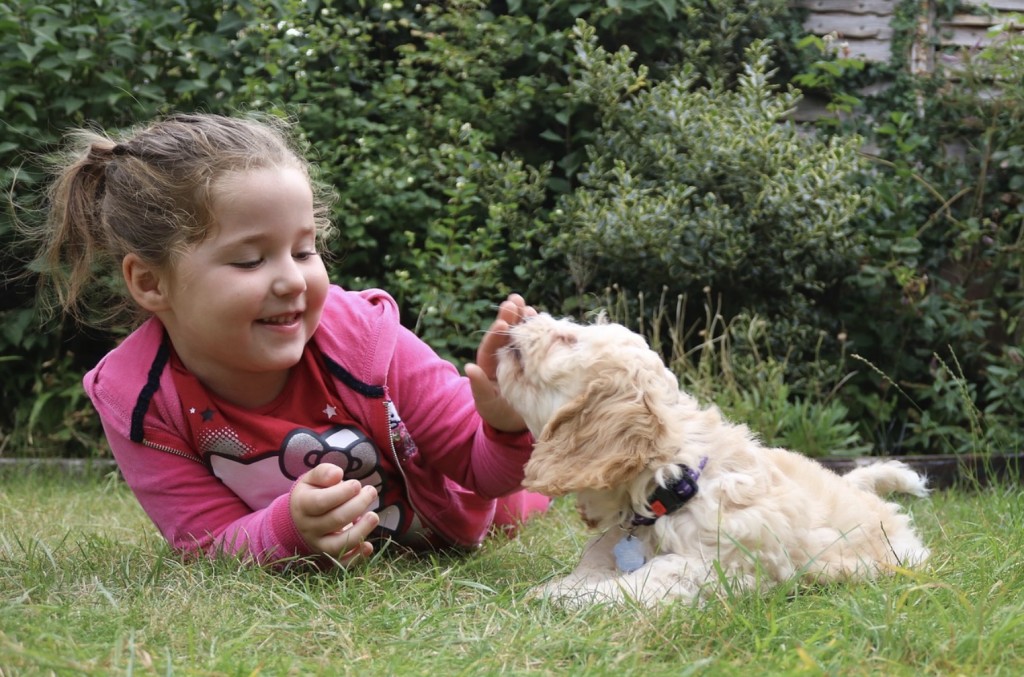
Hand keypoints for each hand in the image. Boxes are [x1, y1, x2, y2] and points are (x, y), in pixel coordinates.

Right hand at [290, 463, 379, 565]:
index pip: (322, 502)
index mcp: (302, 505)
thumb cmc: (311, 494)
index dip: (342, 493)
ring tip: (374, 516)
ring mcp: (317, 544)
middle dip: (358, 505)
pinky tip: (369, 546)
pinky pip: (341, 563)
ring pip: (339, 544)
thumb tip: (338, 474)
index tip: (357, 484)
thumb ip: (323, 473)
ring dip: (361, 530)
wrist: (298, 520)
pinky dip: (356, 558)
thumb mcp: (311, 479)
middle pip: (335, 520)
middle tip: (371, 492)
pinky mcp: (328, 556)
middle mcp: (308, 527)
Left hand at [465, 293, 536, 432]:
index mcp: (489, 364)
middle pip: (505, 333)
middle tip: (514, 300)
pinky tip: (544, 320)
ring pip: (520, 334)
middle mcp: (504, 356)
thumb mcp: (486, 403)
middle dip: (510, 316)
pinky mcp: (534, 360)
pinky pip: (535, 343)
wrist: (516, 424)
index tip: (503, 321)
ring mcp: (519, 356)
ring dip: (524, 319)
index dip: (496, 333)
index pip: (491, 345)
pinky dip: (539, 331)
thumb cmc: (497, 414)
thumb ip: (478, 386)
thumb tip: (469, 368)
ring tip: (529, 307)